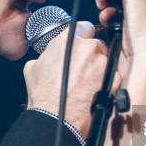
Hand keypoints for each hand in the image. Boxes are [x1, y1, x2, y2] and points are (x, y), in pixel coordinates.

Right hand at [24, 21, 108, 137]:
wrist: (56, 118)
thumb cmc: (44, 96)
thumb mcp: (33, 68)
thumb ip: (46, 55)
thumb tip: (49, 55)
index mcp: (67, 40)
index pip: (83, 27)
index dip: (82, 37)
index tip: (81, 45)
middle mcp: (87, 47)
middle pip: (95, 43)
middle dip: (90, 54)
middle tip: (81, 68)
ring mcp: (101, 62)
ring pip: (105, 59)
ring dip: (98, 67)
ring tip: (87, 82)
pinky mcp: (112, 78)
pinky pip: (113, 74)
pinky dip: (106, 81)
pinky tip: (94, 90)